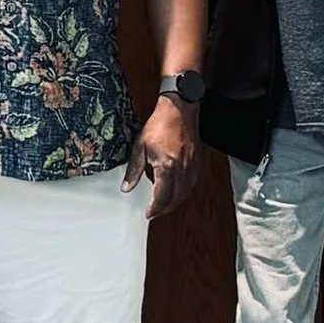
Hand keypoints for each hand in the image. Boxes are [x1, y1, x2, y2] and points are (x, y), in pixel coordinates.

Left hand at [124, 97, 197, 217]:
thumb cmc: (160, 124)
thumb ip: (134, 170)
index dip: (155, 208)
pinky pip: (192, 183)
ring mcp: (191, 166)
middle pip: (175, 199)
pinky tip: (177, 191)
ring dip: (175, 202)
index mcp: (166, 166)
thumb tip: (126, 187)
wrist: (179, 109)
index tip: (148, 213)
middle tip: (155, 212)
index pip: (162, 197)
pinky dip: (184, 192)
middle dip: (164, 209)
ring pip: (186, 193)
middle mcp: (182, 169)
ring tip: (164, 205)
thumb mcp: (140, 147)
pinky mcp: (196, 162)